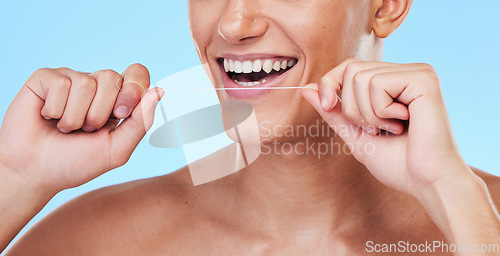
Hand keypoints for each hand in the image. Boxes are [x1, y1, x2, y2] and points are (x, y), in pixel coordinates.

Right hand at [0, 64, 163, 192]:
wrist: (35, 173)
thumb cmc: (76, 163)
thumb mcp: (117, 149)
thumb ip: (141, 122)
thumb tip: (159, 91)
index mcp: (118, 99)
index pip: (137, 73)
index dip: (133, 89)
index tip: (121, 114)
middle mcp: (96, 85)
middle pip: (112, 77)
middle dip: (100, 112)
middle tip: (86, 129)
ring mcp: (70, 79)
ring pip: (87, 82)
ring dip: (76, 116)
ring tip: (66, 127)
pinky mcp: (45, 78)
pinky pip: (61, 84)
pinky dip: (55, 109)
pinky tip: (48, 117)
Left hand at [302, 58, 469, 196]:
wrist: (427, 183)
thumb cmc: (398, 163)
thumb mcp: (355, 134)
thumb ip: (333, 111)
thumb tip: (306, 88)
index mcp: (394, 81)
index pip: (349, 66)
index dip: (330, 83)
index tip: (326, 105)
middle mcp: (407, 71)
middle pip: (351, 69)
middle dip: (352, 108)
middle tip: (376, 129)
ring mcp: (417, 72)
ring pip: (360, 77)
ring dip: (367, 113)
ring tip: (391, 128)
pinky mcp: (424, 78)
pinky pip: (377, 83)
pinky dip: (380, 111)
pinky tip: (403, 124)